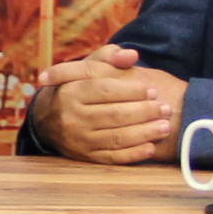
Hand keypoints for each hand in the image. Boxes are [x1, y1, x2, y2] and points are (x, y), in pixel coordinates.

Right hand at [28, 45, 186, 164]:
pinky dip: (133, 154)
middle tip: (166, 108)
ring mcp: (78, 140)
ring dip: (144, 133)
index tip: (152, 90)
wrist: (47, 119)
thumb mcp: (85, 68)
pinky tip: (150, 147)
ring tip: (165, 127)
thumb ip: (108, 56)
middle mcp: (72, 117)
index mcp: (70, 92)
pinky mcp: (85, 157)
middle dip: (144, 112)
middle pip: (114, 115)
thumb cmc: (75, 88)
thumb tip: (132, 55)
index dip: (132, 90)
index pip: (105, 90)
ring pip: (116, 138)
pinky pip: (112, 158)